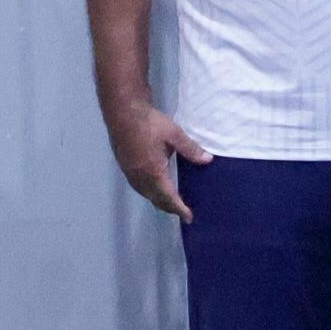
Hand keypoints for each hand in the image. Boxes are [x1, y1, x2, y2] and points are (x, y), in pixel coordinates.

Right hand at [105, 103, 209, 220]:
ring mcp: (130, 172)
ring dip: (158, 200)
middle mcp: (140, 176)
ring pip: (145, 193)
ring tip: (171, 203)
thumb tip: (207, 160)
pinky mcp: (125, 166)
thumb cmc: (150, 123)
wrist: (123, 112)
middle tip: (182, 213)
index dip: (179, 208)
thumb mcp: (175, 135)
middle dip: (169, 207)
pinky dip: (149, 192)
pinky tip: (155, 187)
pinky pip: (138, 186)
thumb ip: (191, 149)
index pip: (168, 197)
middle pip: (155, 199)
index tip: (188, 218)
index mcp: (153, 171)